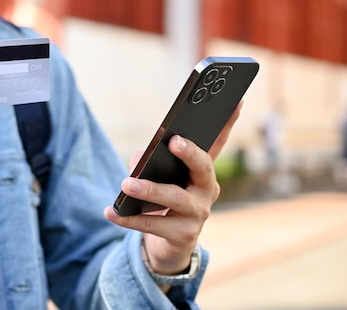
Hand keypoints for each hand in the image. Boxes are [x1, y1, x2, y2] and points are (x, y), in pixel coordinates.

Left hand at [104, 102, 241, 275]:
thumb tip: (139, 162)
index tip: (235, 101)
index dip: (228, 123)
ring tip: (126, 184)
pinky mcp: (184, 235)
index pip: (217, 143)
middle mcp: (207, 190)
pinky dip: (129, 218)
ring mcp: (198, 214)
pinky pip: (154, 224)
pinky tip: (111, 212)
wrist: (168, 245)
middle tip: (173, 141)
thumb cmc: (162, 203)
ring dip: (149, 190)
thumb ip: (149, 163)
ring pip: (175, 197)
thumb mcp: (157, 178)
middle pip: (203, 167)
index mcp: (202, 171)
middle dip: (190, 153)